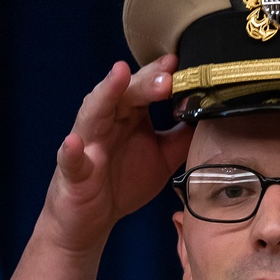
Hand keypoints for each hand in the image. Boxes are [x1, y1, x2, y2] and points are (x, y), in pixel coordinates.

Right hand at [39, 56, 194, 254]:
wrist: (93, 218)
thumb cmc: (123, 180)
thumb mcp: (163, 157)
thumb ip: (182, 137)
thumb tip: (209, 114)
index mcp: (129, 116)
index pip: (145, 88)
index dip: (160, 74)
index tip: (180, 62)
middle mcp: (107, 122)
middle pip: (124, 94)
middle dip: (144, 82)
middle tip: (167, 75)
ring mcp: (89, 144)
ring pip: (94, 113)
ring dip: (108, 93)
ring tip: (120, 74)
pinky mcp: (74, 171)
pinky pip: (71, 159)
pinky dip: (71, 150)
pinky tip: (74, 142)